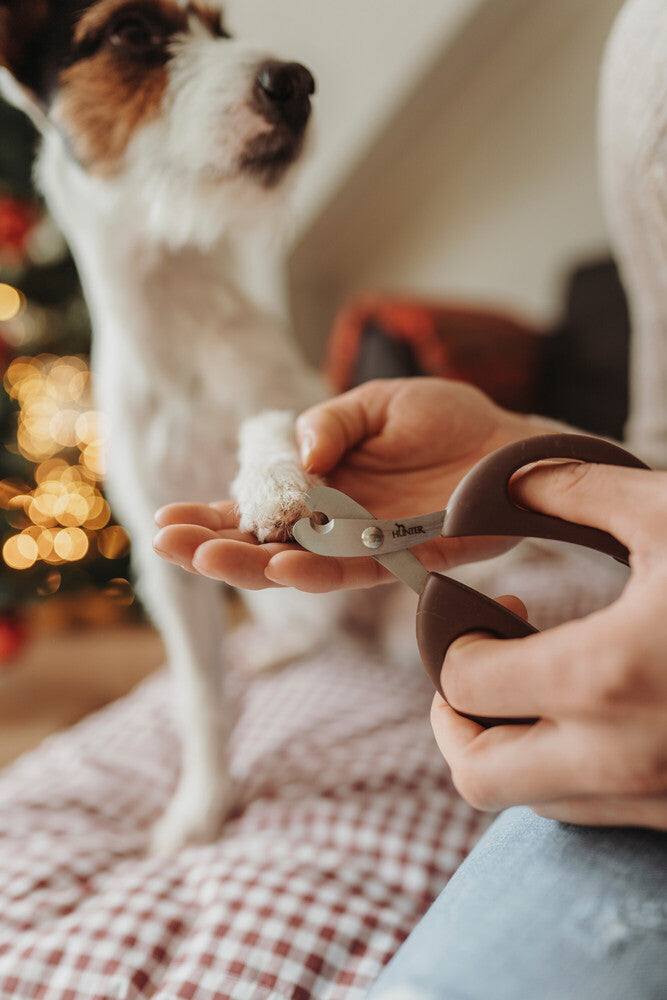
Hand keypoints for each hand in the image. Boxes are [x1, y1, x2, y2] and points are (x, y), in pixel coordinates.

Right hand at [153, 378, 547, 589]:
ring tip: (206, 557)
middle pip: (265, 544)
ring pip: (299, 565)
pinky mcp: (406, 559)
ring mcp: (367, 544)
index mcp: (320, 487)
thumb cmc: (444, 421)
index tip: (165, 518)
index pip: (255, 508)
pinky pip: (356, 569)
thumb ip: (332, 422)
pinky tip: (281, 563)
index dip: (213, 515)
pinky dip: (318, 568)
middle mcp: (335, 524)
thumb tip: (300, 454)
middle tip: (166, 544)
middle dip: (215, 546)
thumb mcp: (377, 403)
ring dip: (252, 564)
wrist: (510, 443)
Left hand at [432, 461, 666, 830]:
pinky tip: (594, 709)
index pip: (467, 686)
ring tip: (534, 680)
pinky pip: (594, 811)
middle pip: (478, 774)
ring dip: (511, 746)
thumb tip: (517, 480)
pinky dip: (566, 769)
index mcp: (605, 676)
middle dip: (457, 721)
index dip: (451, 643)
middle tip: (476, 664)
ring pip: (533, 801)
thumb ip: (581, 490)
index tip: (476, 610)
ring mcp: (657, 798)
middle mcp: (621, 756)